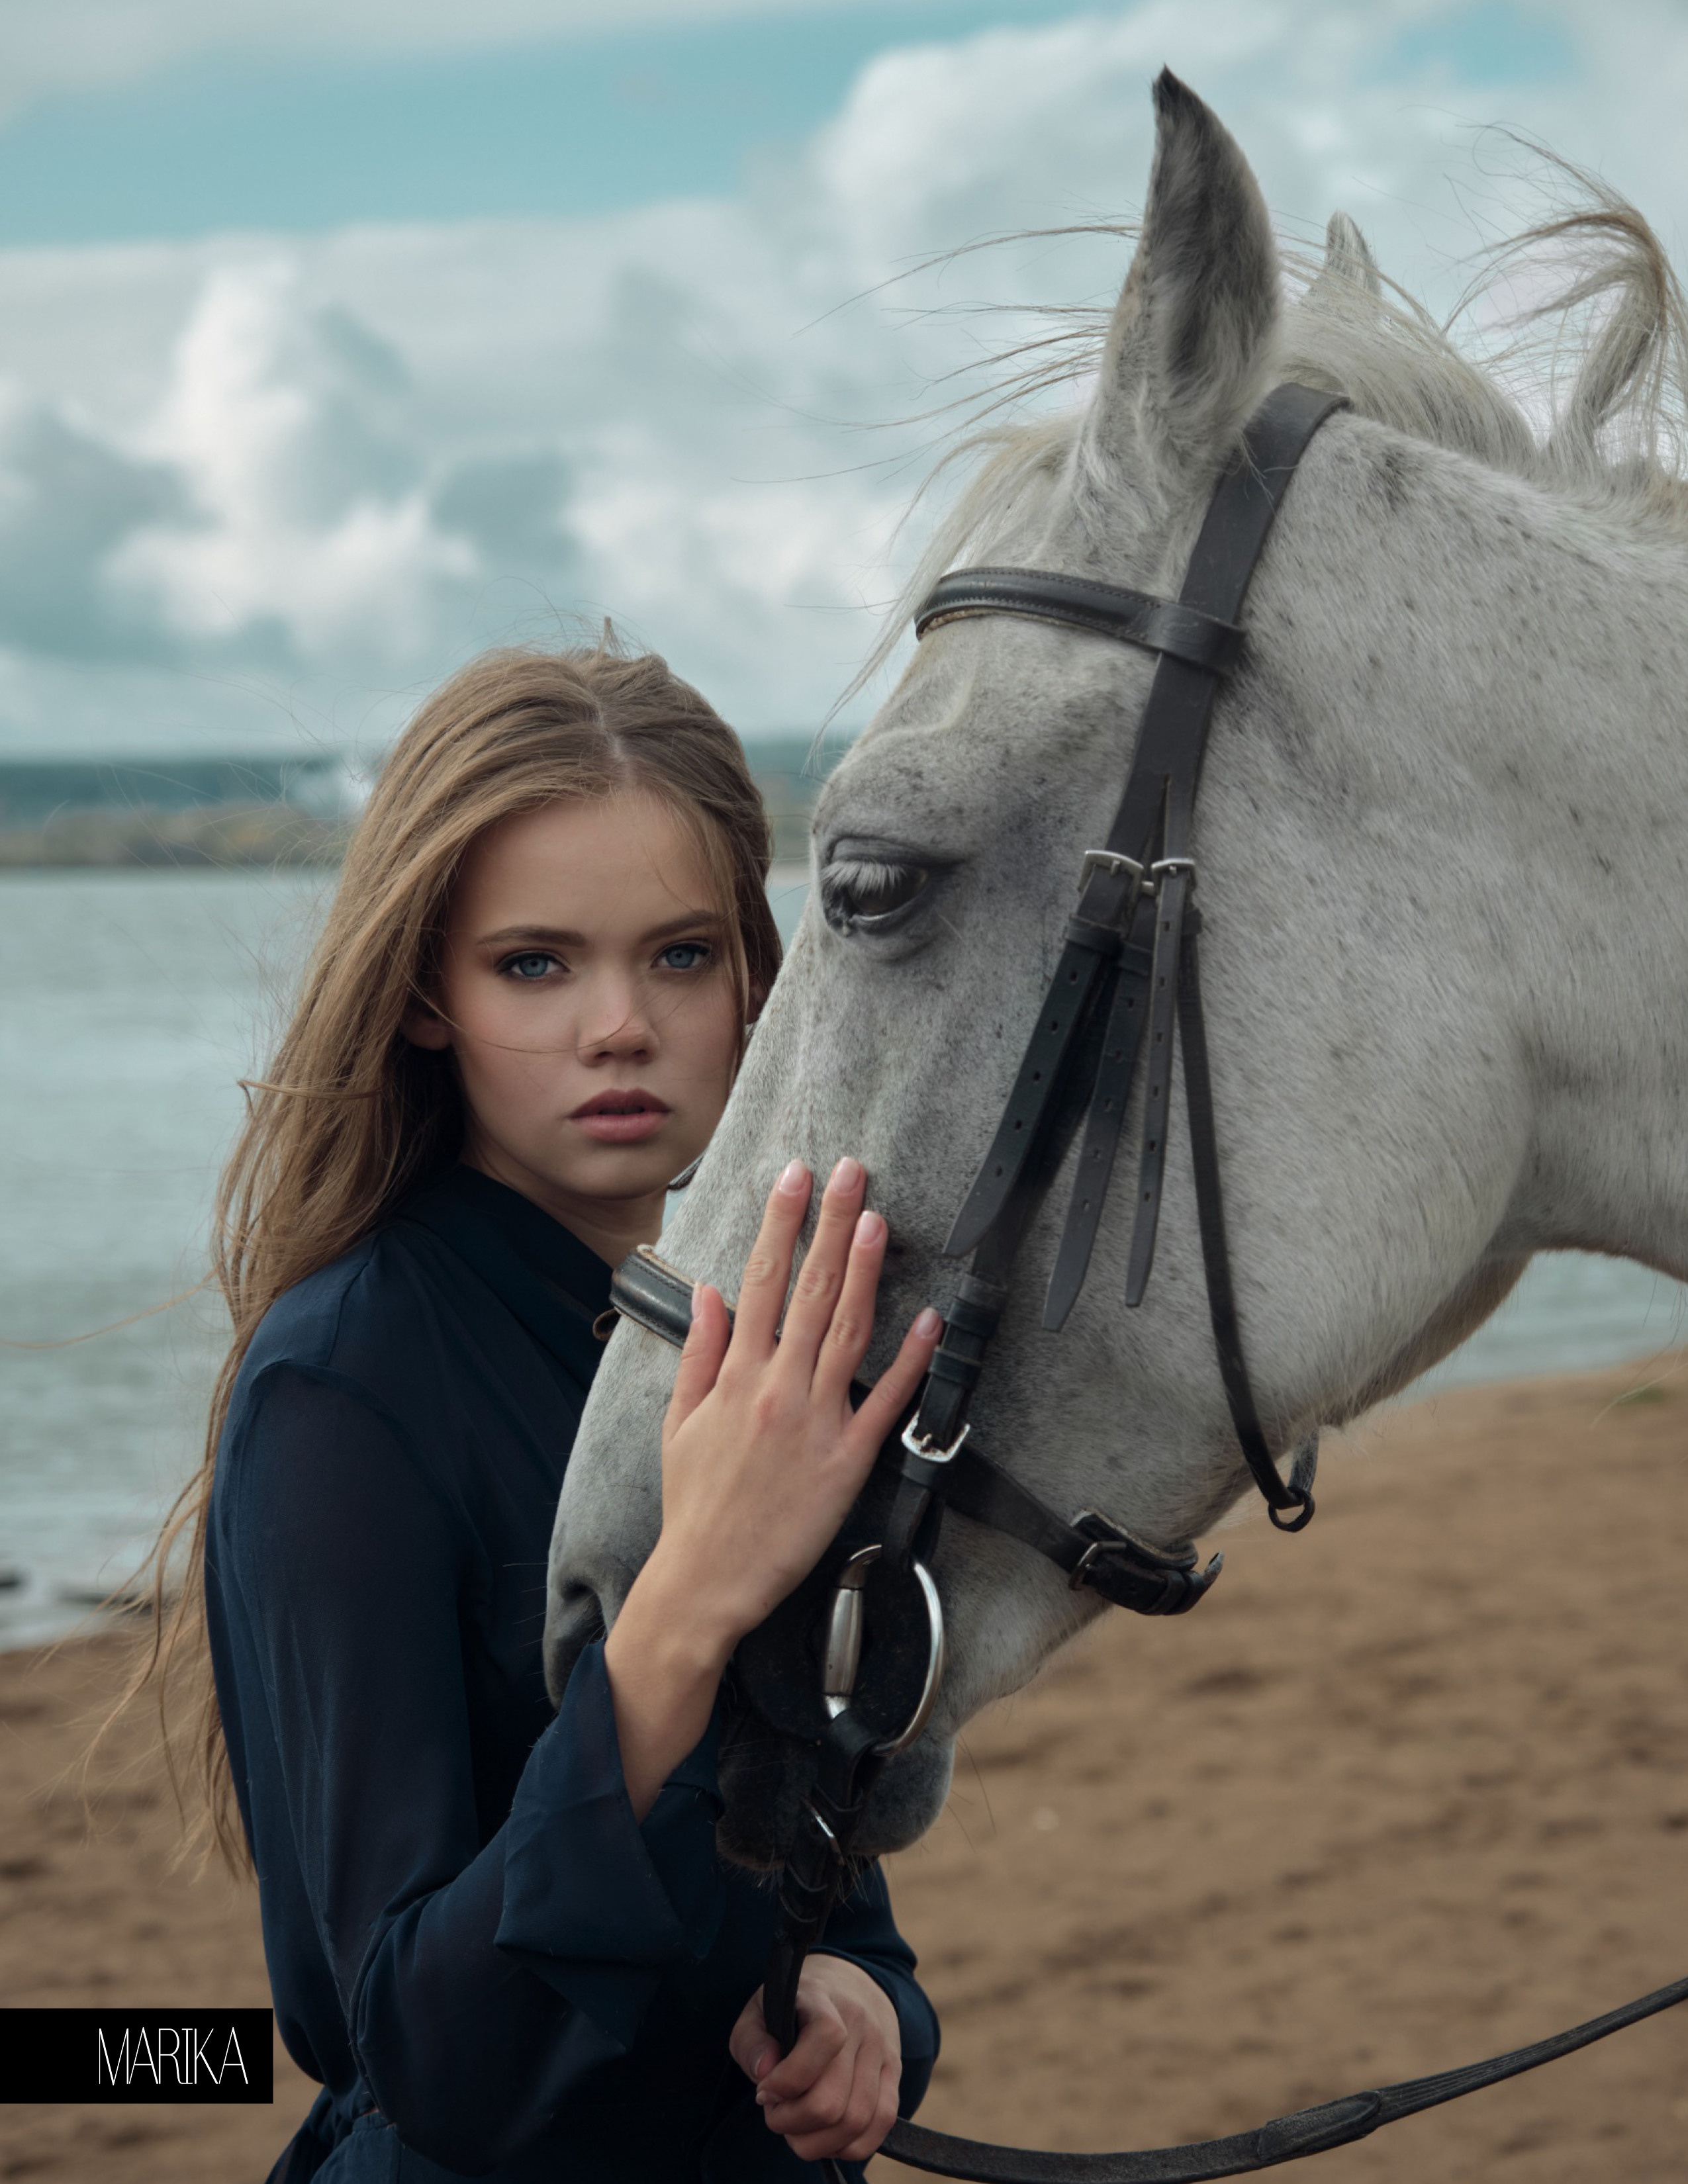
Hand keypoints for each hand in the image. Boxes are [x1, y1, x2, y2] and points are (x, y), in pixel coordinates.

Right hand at [648, 1153, 938, 1653]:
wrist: (708, 1579)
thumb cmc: (695, 1504)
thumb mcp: (679, 1422)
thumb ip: (698, 1354)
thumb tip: (709, 1294)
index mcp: (735, 1376)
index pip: (760, 1280)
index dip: (779, 1223)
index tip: (795, 1177)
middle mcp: (776, 1389)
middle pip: (810, 1291)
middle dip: (831, 1225)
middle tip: (850, 1173)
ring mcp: (815, 1422)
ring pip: (846, 1332)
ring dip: (866, 1271)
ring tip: (880, 1221)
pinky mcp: (848, 1460)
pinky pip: (885, 1402)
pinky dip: (908, 1359)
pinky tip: (928, 1319)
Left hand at [731, 1953, 902, 2162]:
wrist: (849, 1979)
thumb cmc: (795, 2002)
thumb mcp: (759, 2008)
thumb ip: (751, 2041)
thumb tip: (765, 2076)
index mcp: (824, 1998)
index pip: (825, 2038)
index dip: (788, 2079)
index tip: (763, 2092)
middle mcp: (860, 2023)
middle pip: (832, 2100)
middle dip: (791, 2122)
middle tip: (775, 2112)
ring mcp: (882, 2050)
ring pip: (856, 2120)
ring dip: (816, 2141)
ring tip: (796, 2126)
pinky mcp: (894, 2072)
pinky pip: (882, 2123)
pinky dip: (850, 2145)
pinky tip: (826, 2136)